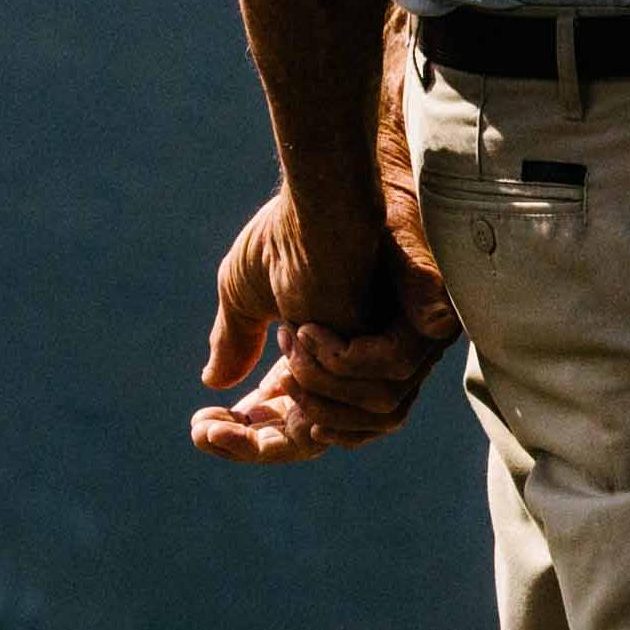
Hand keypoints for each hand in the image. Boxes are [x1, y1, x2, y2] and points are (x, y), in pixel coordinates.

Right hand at [192, 183, 456, 462]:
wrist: (324, 190)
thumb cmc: (290, 231)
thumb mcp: (248, 291)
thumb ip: (239, 338)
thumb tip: (214, 381)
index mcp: (332, 364)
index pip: (301, 427)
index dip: (252, 439)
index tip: (202, 429)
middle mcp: (374, 367)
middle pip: (337, 436)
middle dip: (278, 432)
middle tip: (233, 414)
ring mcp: (407, 349)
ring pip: (378, 416)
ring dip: (317, 385)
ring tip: (293, 335)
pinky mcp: (427, 329)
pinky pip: (391, 379)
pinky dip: (343, 363)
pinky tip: (311, 329)